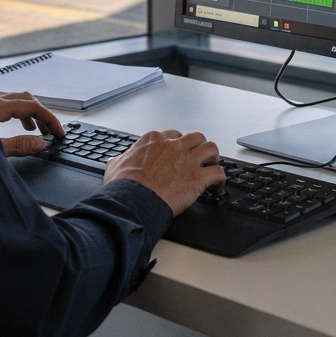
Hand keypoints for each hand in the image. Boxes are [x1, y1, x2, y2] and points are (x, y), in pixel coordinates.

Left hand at [0, 91, 64, 157]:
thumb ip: (19, 146)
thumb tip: (40, 144)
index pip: (32, 106)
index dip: (50, 119)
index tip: (59, 132)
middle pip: (26, 100)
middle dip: (42, 115)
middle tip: (52, 132)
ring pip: (15, 102)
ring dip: (31, 114)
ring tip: (39, 131)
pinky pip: (5, 106)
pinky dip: (18, 115)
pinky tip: (20, 126)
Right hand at [103, 129, 224, 215]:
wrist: (132, 201)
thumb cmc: (123, 186)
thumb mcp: (115, 165)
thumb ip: (122, 158)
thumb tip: (119, 161)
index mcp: (154, 140)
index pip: (173, 135)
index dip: (178, 146)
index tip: (179, 155)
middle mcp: (173, 146)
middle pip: (196, 137)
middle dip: (198, 148)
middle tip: (198, 159)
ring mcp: (186, 160)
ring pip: (211, 148)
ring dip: (213, 159)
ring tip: (211, 168)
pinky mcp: (197, 177)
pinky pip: (218, 172)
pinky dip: (220, 179)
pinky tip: (216, 186)